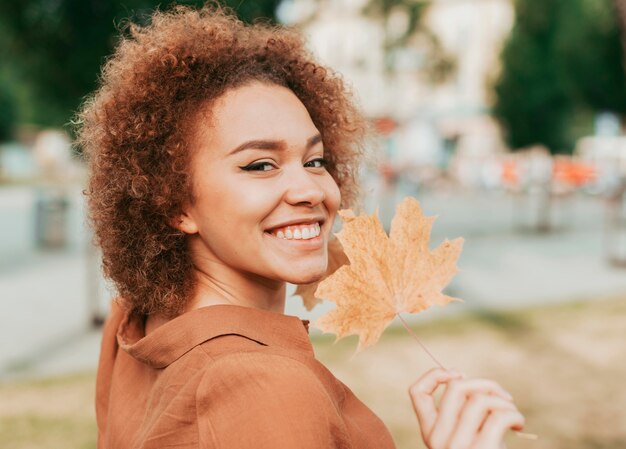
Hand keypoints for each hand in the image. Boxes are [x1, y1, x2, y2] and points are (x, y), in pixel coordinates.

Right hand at [408, 368, 524, 448]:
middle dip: (485, 383)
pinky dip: (513, 414)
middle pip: (456, 387)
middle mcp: (438, 440)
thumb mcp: (461, 438)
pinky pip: (499, 416)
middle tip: (502, 397)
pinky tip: (518, 423)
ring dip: (503, 400)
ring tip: (512, 412)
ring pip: (480, 399)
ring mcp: (457, 447)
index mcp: (429, 434)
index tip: (459, 375)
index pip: (416, 392)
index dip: (435, 374)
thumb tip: (461, 377)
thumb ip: (456, 415)